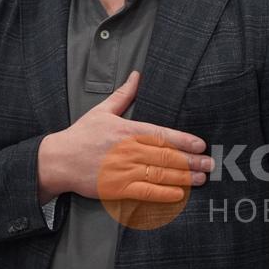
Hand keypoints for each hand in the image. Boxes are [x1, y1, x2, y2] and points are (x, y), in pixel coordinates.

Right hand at [37, 71, 213, 202]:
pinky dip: (163, 193)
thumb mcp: (102, 110)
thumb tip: (137, 75)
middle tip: (210, 164)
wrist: (59, 160)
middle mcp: (127, 150)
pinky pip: (144, 191)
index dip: (183, 140)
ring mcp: (122, 170)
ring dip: (183, 177)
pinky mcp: (117, 188)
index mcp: (126, 130)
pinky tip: (178, 194)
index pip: (160, 134)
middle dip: (190, 161)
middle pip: (165, 156)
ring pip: (158, 174)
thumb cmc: (82, 135)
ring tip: (201, 179)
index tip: (200, 144)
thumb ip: (124, 94)